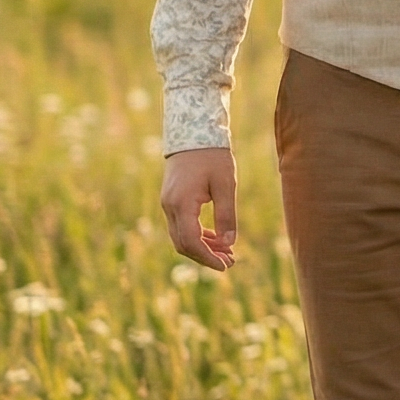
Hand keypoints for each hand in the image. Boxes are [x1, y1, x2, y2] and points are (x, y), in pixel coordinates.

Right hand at [160, 147, 239, 270]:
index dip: (208, 258)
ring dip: (202, 247)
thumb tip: (229, 243)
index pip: (191, 242)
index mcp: (181, 204)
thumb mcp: (225, 184)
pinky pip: (182, 226)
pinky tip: (216, 239)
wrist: (193, 133)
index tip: (226, 266)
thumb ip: (226, 214)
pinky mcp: (172, 201)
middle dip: (206, 256)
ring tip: (227, 253)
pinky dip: (198, 235)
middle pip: (183, 244)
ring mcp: (168, 204)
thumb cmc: (212, 156)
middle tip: (230, 262)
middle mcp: (169, 207)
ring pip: (181, 237)